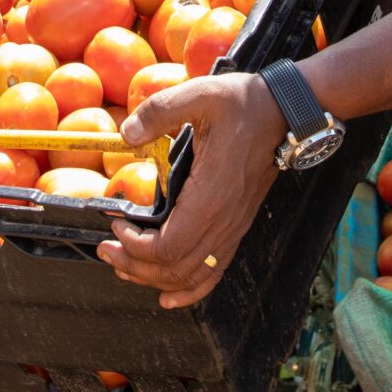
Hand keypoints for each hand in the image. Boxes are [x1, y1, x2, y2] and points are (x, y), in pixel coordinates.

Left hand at [97, 71, 285, 307]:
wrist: (285, 113)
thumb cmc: (244, 105)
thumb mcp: (200, 95)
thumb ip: (158, 112)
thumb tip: (125, 134)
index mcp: (211, 195)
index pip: (169, 247)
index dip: (136, 246)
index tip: (115, 224)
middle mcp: (224, 221)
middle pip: (175, 269)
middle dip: (134, 266)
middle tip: (106, 249)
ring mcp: (232, 228)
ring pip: (192, 277)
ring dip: (154, 279)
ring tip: (124, 266)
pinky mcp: (236, 227)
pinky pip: (214, 272)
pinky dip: (190, 291)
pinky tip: (169, 296)